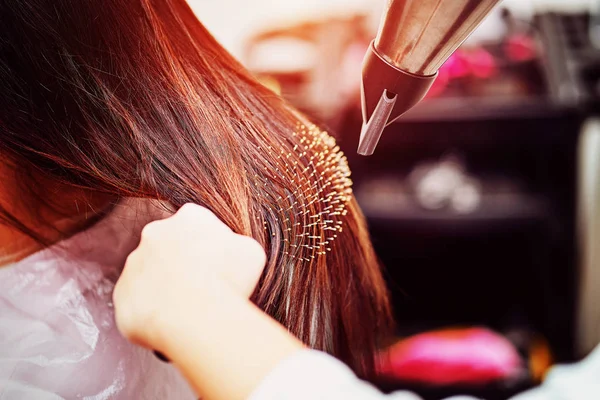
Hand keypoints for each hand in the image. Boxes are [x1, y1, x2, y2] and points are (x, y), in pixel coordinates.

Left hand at [113, 203, 266, 352]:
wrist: (196, 315)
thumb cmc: (229, 281)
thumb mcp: (252, 252)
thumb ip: (237, 245)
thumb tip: (231, 251)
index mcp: (189, 217)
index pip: (197, 227)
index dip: (210, 249)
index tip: (218, 268)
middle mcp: (155, 233)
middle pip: (170, 248)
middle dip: (182, 266)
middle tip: (202, 290)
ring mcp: (134, 263)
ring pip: (151, 276)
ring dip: (165, 289)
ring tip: (187, 312)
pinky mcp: (121, 294)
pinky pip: (137, 304)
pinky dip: (151, 313)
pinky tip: (170, 324)